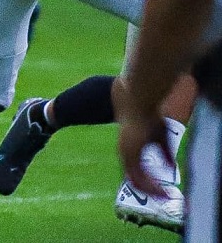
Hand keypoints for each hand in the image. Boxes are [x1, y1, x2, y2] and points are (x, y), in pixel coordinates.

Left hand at [116, 79, 173, 197]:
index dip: (148, 183)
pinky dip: (150, 186)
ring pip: (136, 181)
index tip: (162, 191)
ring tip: (165, 195)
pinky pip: (138, 178)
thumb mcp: (159, 136)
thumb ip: (164, 152)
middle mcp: (125, 153)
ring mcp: (125, 153)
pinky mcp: (129, 153)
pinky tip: (161, 189)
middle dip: (150, 190)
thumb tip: (172, 168)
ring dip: (151, 190)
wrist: (137, 98)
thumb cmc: (148, 113)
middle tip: (165, 197)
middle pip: (135, 180)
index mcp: (128, 150)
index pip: (135, 173)